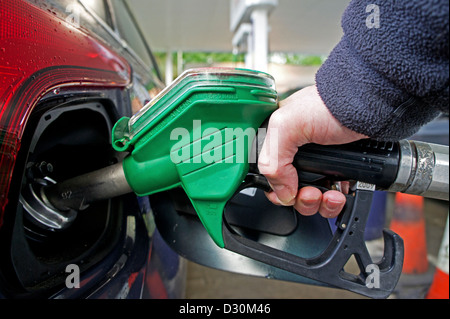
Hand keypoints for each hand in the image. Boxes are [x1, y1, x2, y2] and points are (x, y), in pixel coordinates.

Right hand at [258, 85, 366, 217]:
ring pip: (312, 198)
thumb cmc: (330, 105)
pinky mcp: (341, 171)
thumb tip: (282, 192)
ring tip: (331, 195)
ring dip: (320, 204)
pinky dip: (336, 202)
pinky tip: (341, 193)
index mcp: (280, 142)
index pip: (269, 175)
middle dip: (302, 199)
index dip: (277, 190)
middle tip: (312, 193)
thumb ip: (272, 159)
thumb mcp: (288, 124)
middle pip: (290, 191)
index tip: (289, 193)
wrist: (371, 105)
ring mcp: (321, 163)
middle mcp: (299, 154)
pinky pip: (332, 197)